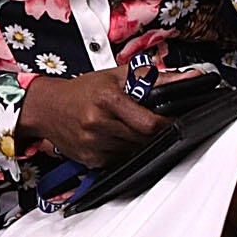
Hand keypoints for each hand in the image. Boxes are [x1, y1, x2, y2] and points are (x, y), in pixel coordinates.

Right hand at [16, 69, 168, 168]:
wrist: (46, 107)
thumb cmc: (82, 90)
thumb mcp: (117, 76)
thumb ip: (156, 78)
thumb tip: (190, 78)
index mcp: (107, 100)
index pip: (150, 123)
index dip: (167, 125)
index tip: (174, 121)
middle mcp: (98, 123)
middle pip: (144, 139)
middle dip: (153, 132)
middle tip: (150, 122)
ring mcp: (93, 144)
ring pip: (133, 151)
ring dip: (138, 142)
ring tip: (126, 126)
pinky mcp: (90, 159)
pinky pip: (119, 160)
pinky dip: (123, 150)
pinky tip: (114, 137)